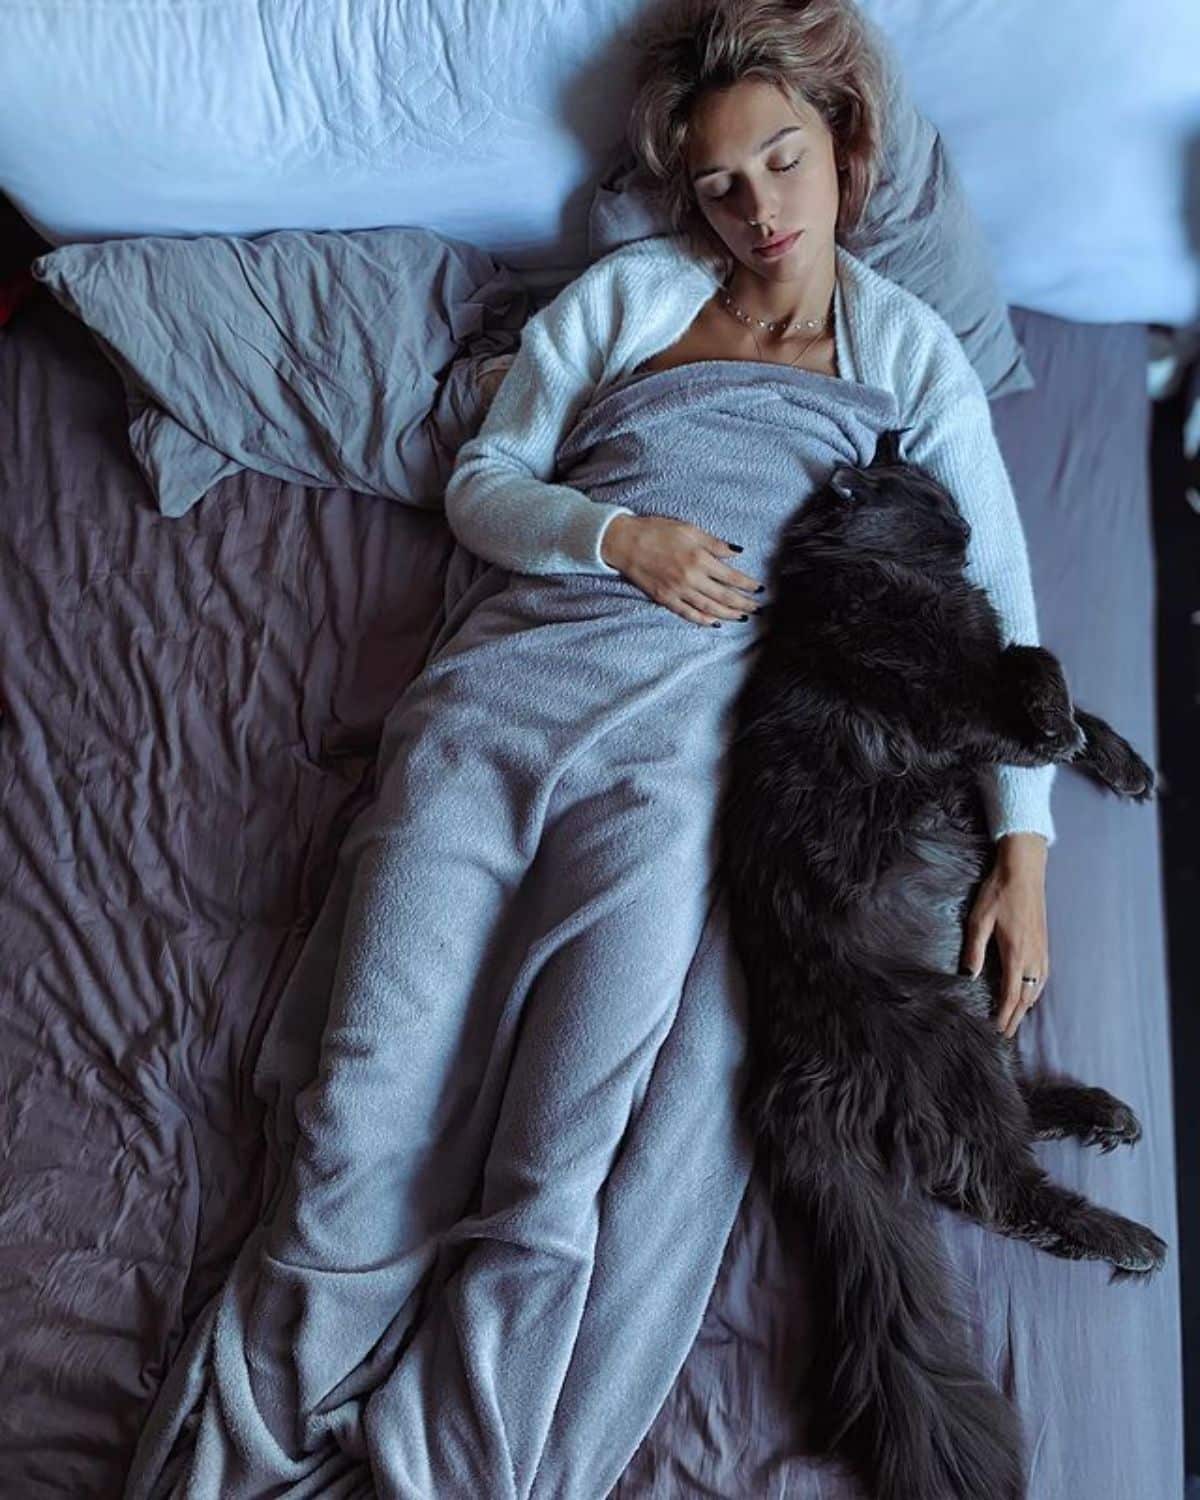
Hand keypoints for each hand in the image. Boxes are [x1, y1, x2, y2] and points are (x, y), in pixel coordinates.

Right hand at [600, 515, 762, 626]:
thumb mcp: (689, 529)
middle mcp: (691, 578)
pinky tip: (715, 622)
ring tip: (743, 617)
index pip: (732, 577)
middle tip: (758, 608)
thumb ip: (714, 543)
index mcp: (700, 559)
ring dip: (729, 615)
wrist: (625, 542)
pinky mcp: (665, 599)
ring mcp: (678, 591)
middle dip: (744, 604)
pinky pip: (688, 614)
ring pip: (710, 609)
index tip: (759, 588)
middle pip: (725, 597)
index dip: (748, 585)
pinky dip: (704, 620)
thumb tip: (737, 552)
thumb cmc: (657, 531)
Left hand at [960, 833, 1049, 1037]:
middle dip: (1016, 1016)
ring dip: (1027, 1005)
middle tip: (1007, 1034)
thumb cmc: (998, 893)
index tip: (998, 1030)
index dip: (1004, 1014)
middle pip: (1026, 996)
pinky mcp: (1044, 942)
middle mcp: (1033, 956)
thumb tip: (970, 976)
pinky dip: (1036, 989)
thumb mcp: (979, 919)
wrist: (1024, 871)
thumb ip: (975, 949)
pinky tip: (1032, 991)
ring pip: (1037, 987)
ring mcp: (1042, 949)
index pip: (1011, 994)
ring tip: (1017, 1018)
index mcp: (1016, 953)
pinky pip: (1043, 975)